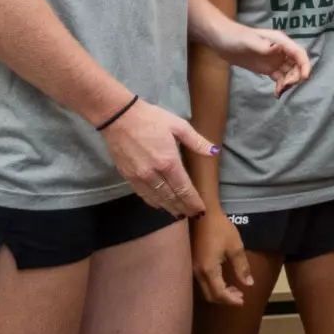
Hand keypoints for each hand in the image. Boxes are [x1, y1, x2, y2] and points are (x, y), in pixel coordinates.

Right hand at [103, 99, 212, 216]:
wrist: (118, 117)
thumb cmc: (151, 118)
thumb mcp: (178, 125)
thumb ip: (196, 141)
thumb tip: (214, 152)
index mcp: (169, 162)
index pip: (184, 189)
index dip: (193, 202)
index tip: (201, 210)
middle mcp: (154, 174)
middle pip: (172, 198)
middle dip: (184, 208)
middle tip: (193, 216)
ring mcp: (139, 177)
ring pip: (157, 199)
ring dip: (170, 208)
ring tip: (179, 214)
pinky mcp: (128, 176)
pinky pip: (143, 195)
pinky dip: (154, 202)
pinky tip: (160, 205)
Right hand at [191, 209, 252, 304]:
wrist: (203, 214)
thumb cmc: (221, 229)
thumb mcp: (235, 247)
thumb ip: (242, 267)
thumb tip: (249, 284)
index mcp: (209, 270)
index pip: (219, 293)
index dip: (231, 300)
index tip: (243, 301)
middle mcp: (198, 273)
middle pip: (210, 295)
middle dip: (226, 299)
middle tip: (240, 295)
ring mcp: (192, 268)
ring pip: (205, 289)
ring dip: (219, 292)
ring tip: (234, 289)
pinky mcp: (192, 263)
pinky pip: (202, 282)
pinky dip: (213, 285)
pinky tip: (222, 279)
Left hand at [206, 19, 309, 96]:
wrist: (222, 40)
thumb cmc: (235, 37)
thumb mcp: (249, 41)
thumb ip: (264, 47)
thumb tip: (280, 49)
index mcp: (279, 41)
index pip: (298, 53)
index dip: (304, 65)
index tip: (304, 78)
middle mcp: (280, 51)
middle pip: (297, 65)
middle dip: (296, 76)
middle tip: (285, 86)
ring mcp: (275, 60)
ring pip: (290, 72)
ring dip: (289, 83)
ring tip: (279, 92)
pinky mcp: (268, 68)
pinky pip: (280, 78)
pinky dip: (281, 86)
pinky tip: (276, 93)